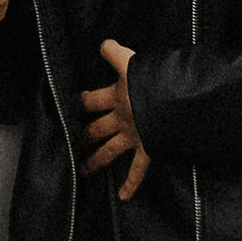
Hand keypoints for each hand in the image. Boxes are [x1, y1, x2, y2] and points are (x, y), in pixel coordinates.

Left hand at [80, 39, 148, 199]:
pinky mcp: (148, 149)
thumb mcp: (134, 61)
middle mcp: (121, 119)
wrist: (174, 102)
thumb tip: (102, 43)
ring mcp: (133, 136)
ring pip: (108, 151)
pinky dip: (131, 184)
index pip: (91, 100)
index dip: (80, 101)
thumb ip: (117, 53)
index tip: (70, 104)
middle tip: (68, 141)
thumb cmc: (156, 80)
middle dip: (81, 133)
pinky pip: (137, 171)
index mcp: (117, 96)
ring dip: (95, 161)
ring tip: (82, 169)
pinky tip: (123, 197)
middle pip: (95, 128)